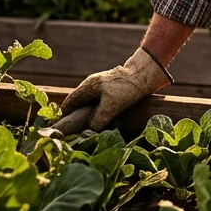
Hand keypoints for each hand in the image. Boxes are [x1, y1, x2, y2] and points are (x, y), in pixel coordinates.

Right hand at [56, 47, 171, 131]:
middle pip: (77, 106)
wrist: (144, 76)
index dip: (66, 117)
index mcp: (87, 87)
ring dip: (88, 117)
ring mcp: (99, 88)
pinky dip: (97, 113)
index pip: (68, 104)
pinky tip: (103, 122)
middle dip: (77, 119)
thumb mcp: (111, 106)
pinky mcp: (108, 91)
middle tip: (79, 134)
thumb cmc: (127, 88)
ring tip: (91, 130)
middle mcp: (90, 86)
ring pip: (88, 106)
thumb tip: (89, 132)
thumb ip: (98, 119)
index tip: (66, 132)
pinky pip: (97, 105)